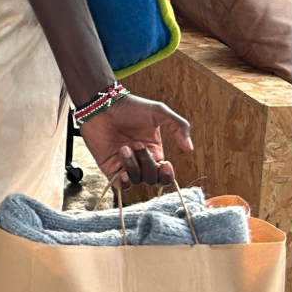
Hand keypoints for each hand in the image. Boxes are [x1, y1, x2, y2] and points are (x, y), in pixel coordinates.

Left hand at [78, 94, 193, 190]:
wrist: (101, 105)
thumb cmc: (129, 107)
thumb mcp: (159, 112)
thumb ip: (178, 126)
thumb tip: (190, 148)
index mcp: (154, 151)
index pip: (165, 175)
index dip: (167, 175)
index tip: (165, 164)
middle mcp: (140, 161)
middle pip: (152, 179)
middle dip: (147, 164)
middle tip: (137, 145)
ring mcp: (124, 164)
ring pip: (136, 181)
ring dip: (132, 167)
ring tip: (123, 148)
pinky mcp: (109, 167)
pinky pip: (120, 186)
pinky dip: (123, 184)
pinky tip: (122, 173)